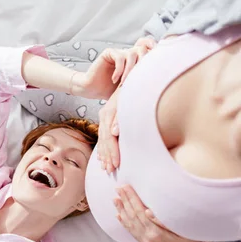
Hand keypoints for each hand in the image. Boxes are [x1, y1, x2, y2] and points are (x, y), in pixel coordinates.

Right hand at [77, 38, 155, 100]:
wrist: (92, 89)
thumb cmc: (110, 90)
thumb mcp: (129, 87)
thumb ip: (139, 81)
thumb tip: (157, 85)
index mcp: (134, 60)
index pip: (146, 46)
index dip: (152, 47)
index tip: (157, 56)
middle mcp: (127, 54)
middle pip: (142, 49)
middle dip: (142, 63)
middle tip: (137, 78)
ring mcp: (118, 52)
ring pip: (132, 53)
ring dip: (130, 70)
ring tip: (124, 83)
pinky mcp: (109, 53)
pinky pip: (120, 57)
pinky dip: (120, 70)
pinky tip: (115, 80)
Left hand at [92, 38, 155, 171]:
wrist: (135, 71)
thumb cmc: (134, 94)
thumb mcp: (127, 112)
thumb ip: (124, 125)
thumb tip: (124, 140)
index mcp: (109, 116)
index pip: (106, 139)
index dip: (106, 153)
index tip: (107, 167)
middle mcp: (108, 112)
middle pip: (106, 138)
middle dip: (107, 155)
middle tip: (109, 170)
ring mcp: (113, 106)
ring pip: (110, 131)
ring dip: (111, 147)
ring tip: (112, 162)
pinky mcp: (118, 100)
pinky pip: (117, 114)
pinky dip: (117, 124)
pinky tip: (116, 134)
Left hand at [113, 185, 204, 241]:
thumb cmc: (190, 240)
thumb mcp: (182, 230)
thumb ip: (164, 222)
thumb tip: (148, 211)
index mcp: (156, 233)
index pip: (139, 211)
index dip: (132, 198)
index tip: (126, 187)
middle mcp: (148, 238)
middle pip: (133, 216)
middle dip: (125, 200)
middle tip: (118, 188)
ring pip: (130, 223)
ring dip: (122, 210)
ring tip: (115, 198)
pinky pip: (132, 232)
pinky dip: (124, 222)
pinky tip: (119, 215)